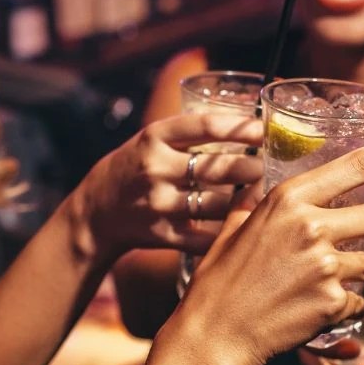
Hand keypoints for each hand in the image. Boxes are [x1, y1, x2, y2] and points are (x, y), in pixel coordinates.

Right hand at [71, 113, 263, 258]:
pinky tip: (242, 227)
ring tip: (262, 195)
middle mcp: (155, 168)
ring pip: (216, 205)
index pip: (205, 127)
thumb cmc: (136, 167)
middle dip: (251, 169)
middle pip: (216, 168)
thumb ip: (191, 134)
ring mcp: (158, 203)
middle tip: (268, 168)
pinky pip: (204, 237)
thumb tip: (248, 126)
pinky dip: (226, 234)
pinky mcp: (161, 234)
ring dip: (245, 201)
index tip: (264, 130)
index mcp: (155, 137)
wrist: (95, 211)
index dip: (240, 127)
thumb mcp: (153, 140)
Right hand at [174, 146, 363, 364]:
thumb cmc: (220, 282)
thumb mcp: (233, 227)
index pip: (360, 164)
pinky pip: (362, 299)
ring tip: (342, 278)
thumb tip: (258, 176)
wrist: (216, 334)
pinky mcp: (334, 303)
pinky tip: (325, 307)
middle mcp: (312, 227)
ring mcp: (326, 267)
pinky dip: (350, 304)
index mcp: (289, 199)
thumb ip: (253, 200)